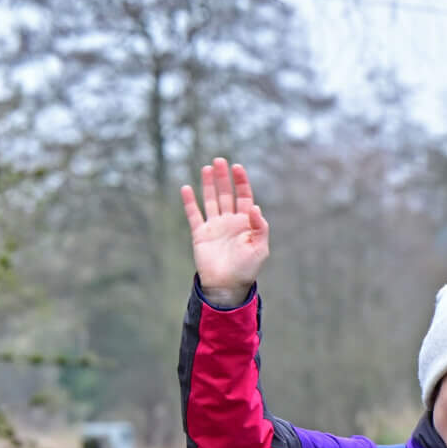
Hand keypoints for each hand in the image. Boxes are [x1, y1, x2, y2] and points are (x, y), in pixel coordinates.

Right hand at [180, 157, 270, 303]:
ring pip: (210, 200)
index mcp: (245, 223)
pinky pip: (194, 215)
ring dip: (209, 184)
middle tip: (220, 160)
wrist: (227, 286)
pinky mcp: (200, 234)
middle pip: (226, 194)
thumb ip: (260, 227)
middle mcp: (229, 221)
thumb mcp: (260, 248)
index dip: (241, 181)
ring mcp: (214, 226)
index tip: (237, 167)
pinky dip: (189, 202)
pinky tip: (186, 188)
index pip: (244, 197)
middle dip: (223, 177)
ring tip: (207, 168)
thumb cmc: (246, 269)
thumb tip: (255, 207)